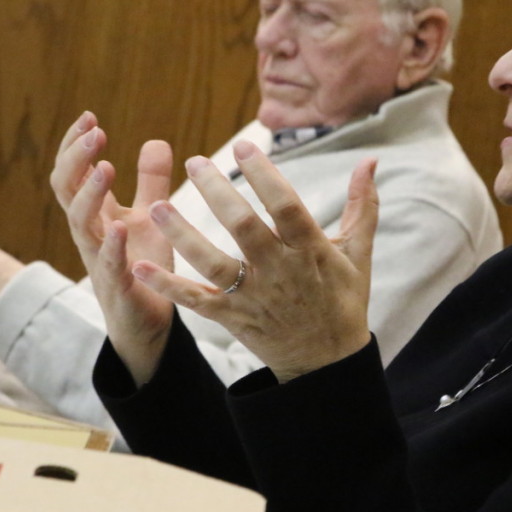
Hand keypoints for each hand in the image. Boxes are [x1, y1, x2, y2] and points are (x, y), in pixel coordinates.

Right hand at [51, 112, 173, 272]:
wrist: (147, 323)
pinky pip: (107, 264)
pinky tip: (119, 226)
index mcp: (96, 214)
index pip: (72, 174)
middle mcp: (91, 234)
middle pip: (67, 191)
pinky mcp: (118, 287)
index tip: (90, 117)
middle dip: (76, 159)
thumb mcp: (151, 217)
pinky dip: (111, 244)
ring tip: (105, 168)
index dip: (75, 146)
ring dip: (90, 194)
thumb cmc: (143, 266)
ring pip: (80, 224)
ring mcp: (100, 260)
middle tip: (93, 132)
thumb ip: (151, 182)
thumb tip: (155, 140)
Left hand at [132, 140, 377, 382]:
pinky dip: (167, 286)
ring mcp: (253, 297)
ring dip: (183, 235)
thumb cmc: (344, 300)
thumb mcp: (359, 253)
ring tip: (157, 206)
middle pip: (244, 228)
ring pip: (213, 263)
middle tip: (194, 162)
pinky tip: (140, 265)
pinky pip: (196, 301)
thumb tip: (370, 161)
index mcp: (310, 251)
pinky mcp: (233, 319)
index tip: (243, 147)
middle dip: (217, 194)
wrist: (327, 364)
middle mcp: (279, 272)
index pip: (285, 206)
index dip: (265, 176)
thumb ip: (361, 204)